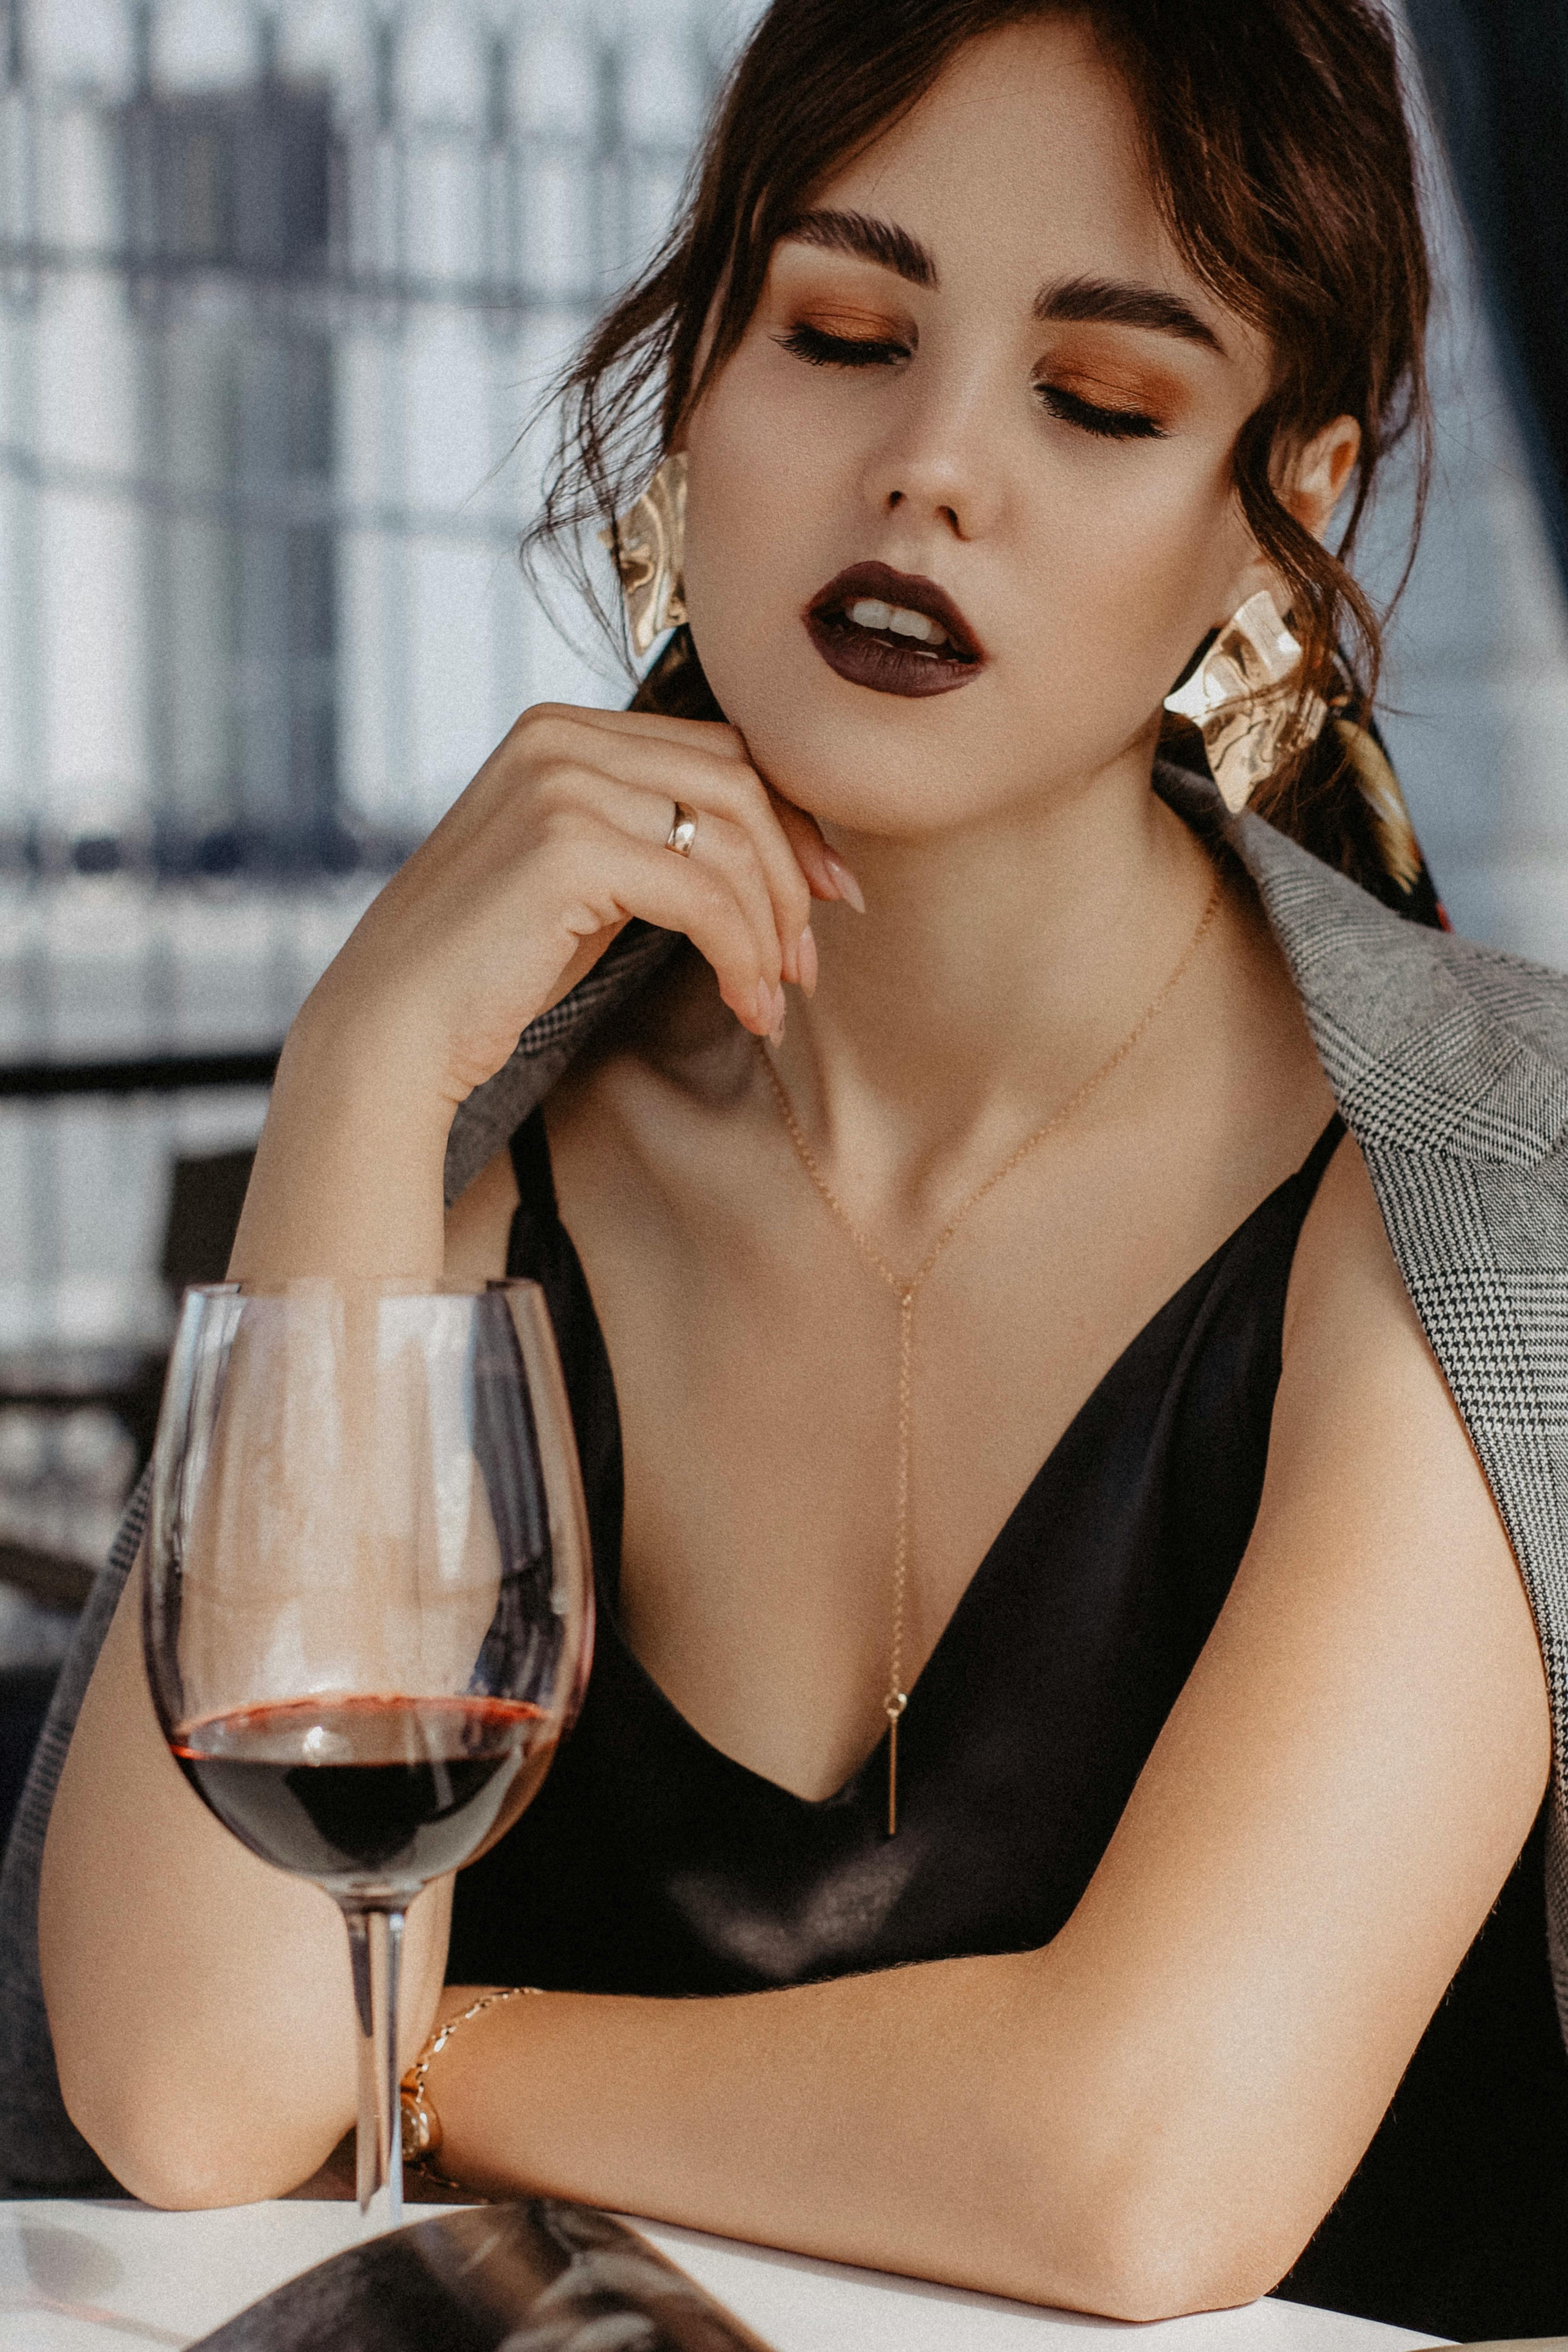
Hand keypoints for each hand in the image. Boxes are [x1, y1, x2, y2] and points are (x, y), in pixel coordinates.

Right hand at [303, 703, 862, 1110]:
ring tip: (774, 999)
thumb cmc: (492, 967)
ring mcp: (561, 784)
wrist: (394, 1027)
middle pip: (739, 782)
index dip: (791, 824)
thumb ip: (657, 838)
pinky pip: (702, 897)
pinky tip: (745, 1005)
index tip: (827, 898)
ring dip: (771, 929)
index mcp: (565, 729)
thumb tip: (782, 854)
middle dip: (794, 876)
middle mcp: (562, 736)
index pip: (721, 750)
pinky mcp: (566, 847)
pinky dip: (741, 956)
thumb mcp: (587, 879)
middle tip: (806, 966)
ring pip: (730, 840)